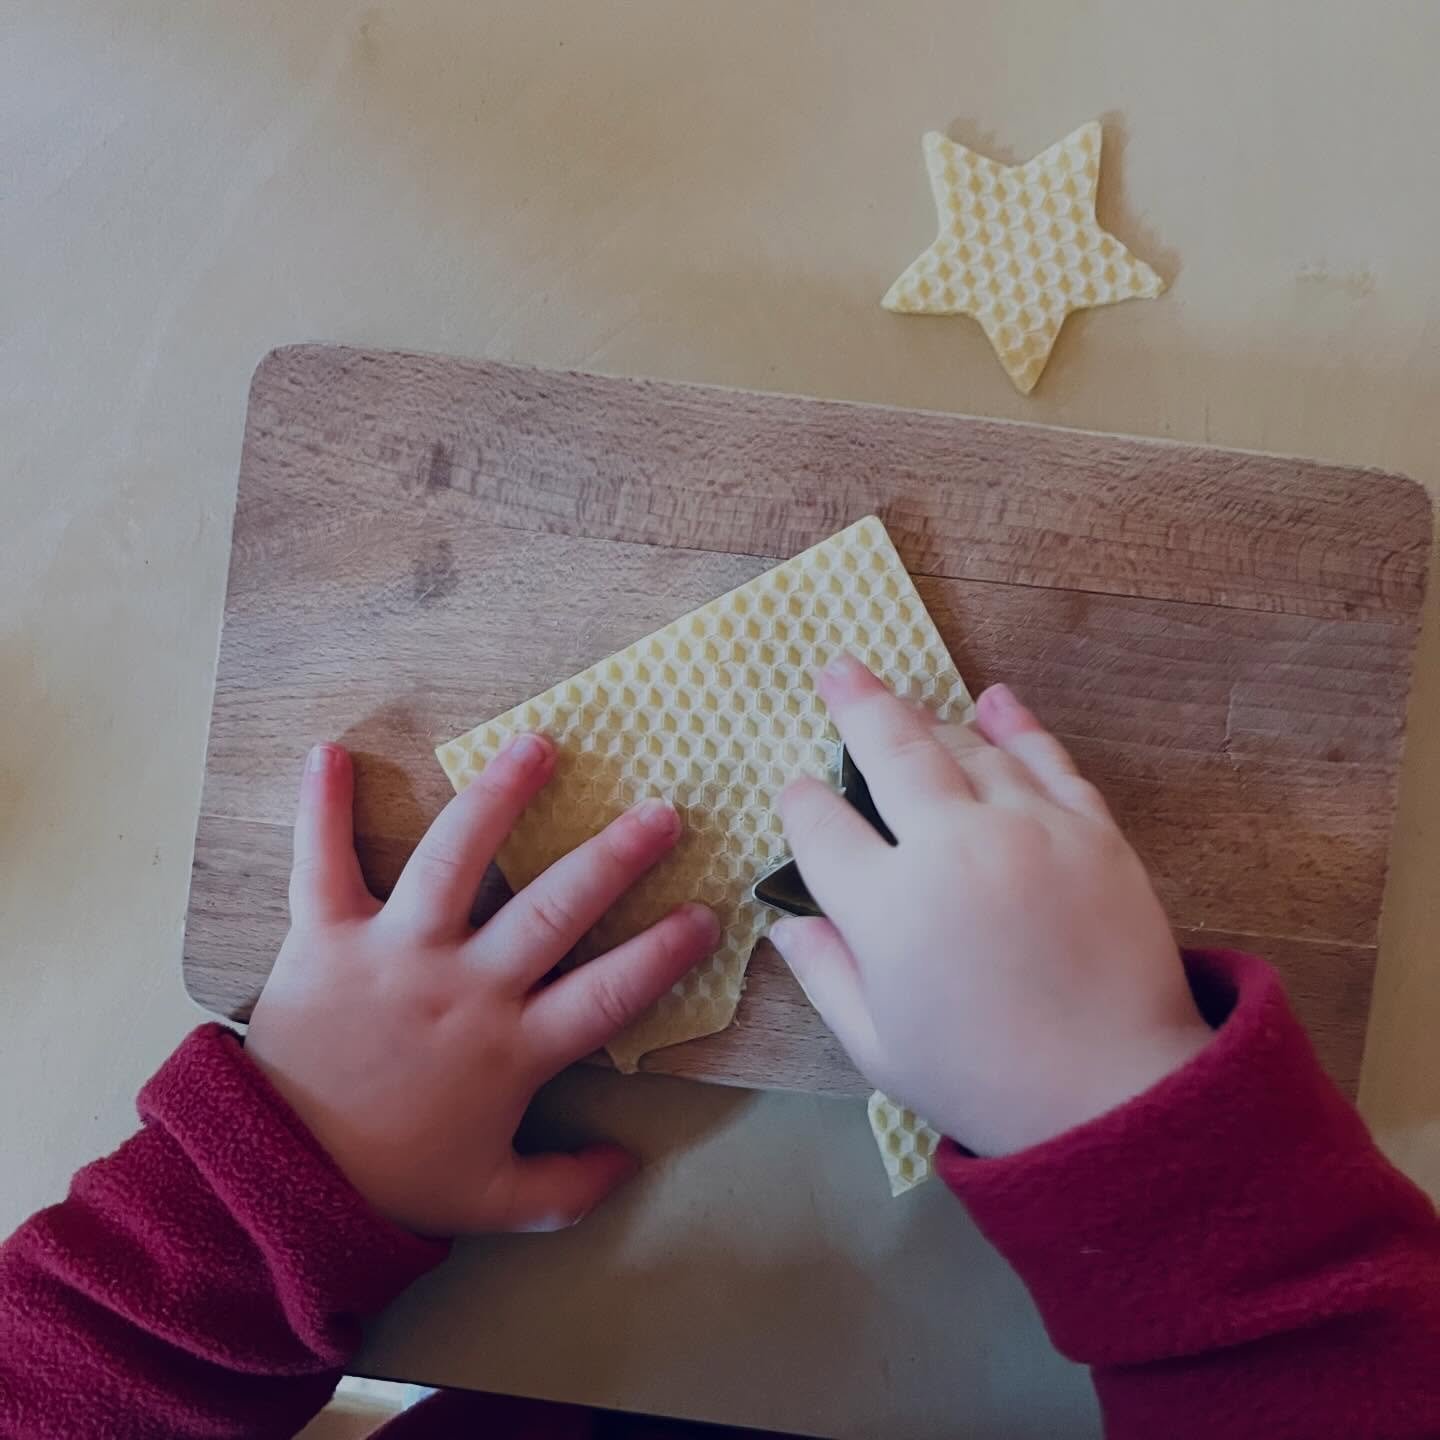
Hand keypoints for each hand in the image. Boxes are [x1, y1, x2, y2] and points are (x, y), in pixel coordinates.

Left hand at [246, 736, 718, 1235]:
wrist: (278, 1181)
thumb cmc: (392, 1182)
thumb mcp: (492, 1199)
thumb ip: (568, 1188)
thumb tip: (631, 1164)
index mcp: (511, 1048)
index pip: (608, 993)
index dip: (663, 955)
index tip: (707, 916)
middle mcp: (464, 987)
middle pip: (554, 909)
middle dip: (614, 857)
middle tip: (662, 813)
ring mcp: (395, 953)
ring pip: (453, 859)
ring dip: (497, 796)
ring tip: (537, 744)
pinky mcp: (326, 938)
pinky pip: (321, 863)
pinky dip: (322, 808)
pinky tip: (330, 752)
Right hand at [769, 657, 1210, 1155]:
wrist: (1118, 1095)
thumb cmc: (982, 1080)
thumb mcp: (877, 1046)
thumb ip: (824, 974)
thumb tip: (784, 922)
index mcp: (887, 906)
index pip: (821, 827)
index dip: (801, 803)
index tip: (798, 794)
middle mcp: (952, 847)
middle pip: (891, 752)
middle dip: (855, 706)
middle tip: (836, 671)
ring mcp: (1028, 829)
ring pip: (966, 747)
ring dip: (927, 719)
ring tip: (902, 702)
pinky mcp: (1090, 830)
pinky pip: (1047, 758)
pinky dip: (1017, 723)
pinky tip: (993, 699)